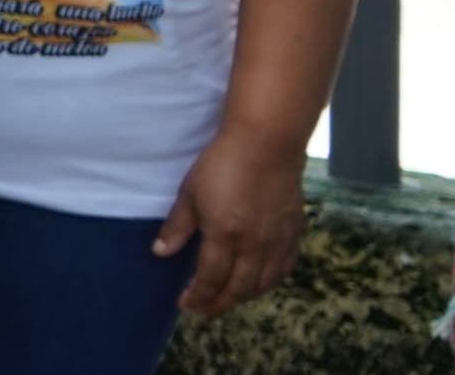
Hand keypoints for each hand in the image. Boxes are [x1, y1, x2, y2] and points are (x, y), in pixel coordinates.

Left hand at [157, 129, 307, 315]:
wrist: (267, 144)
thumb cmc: (222, 164)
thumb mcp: (189, 194)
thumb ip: (177, 227)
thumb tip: (160, 253)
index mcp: (225, 236)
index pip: (211, 279)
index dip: (198, 296)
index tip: (186, 304)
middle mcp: (254, 245)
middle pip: (238, 288)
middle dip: (219, 303)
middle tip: (204, 309)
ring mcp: (278, 241)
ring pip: (263, 283)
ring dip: (243, 297)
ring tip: (227, 299)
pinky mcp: (294, 233)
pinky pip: (284, 269)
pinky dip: (269, 282)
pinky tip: (259, 283)